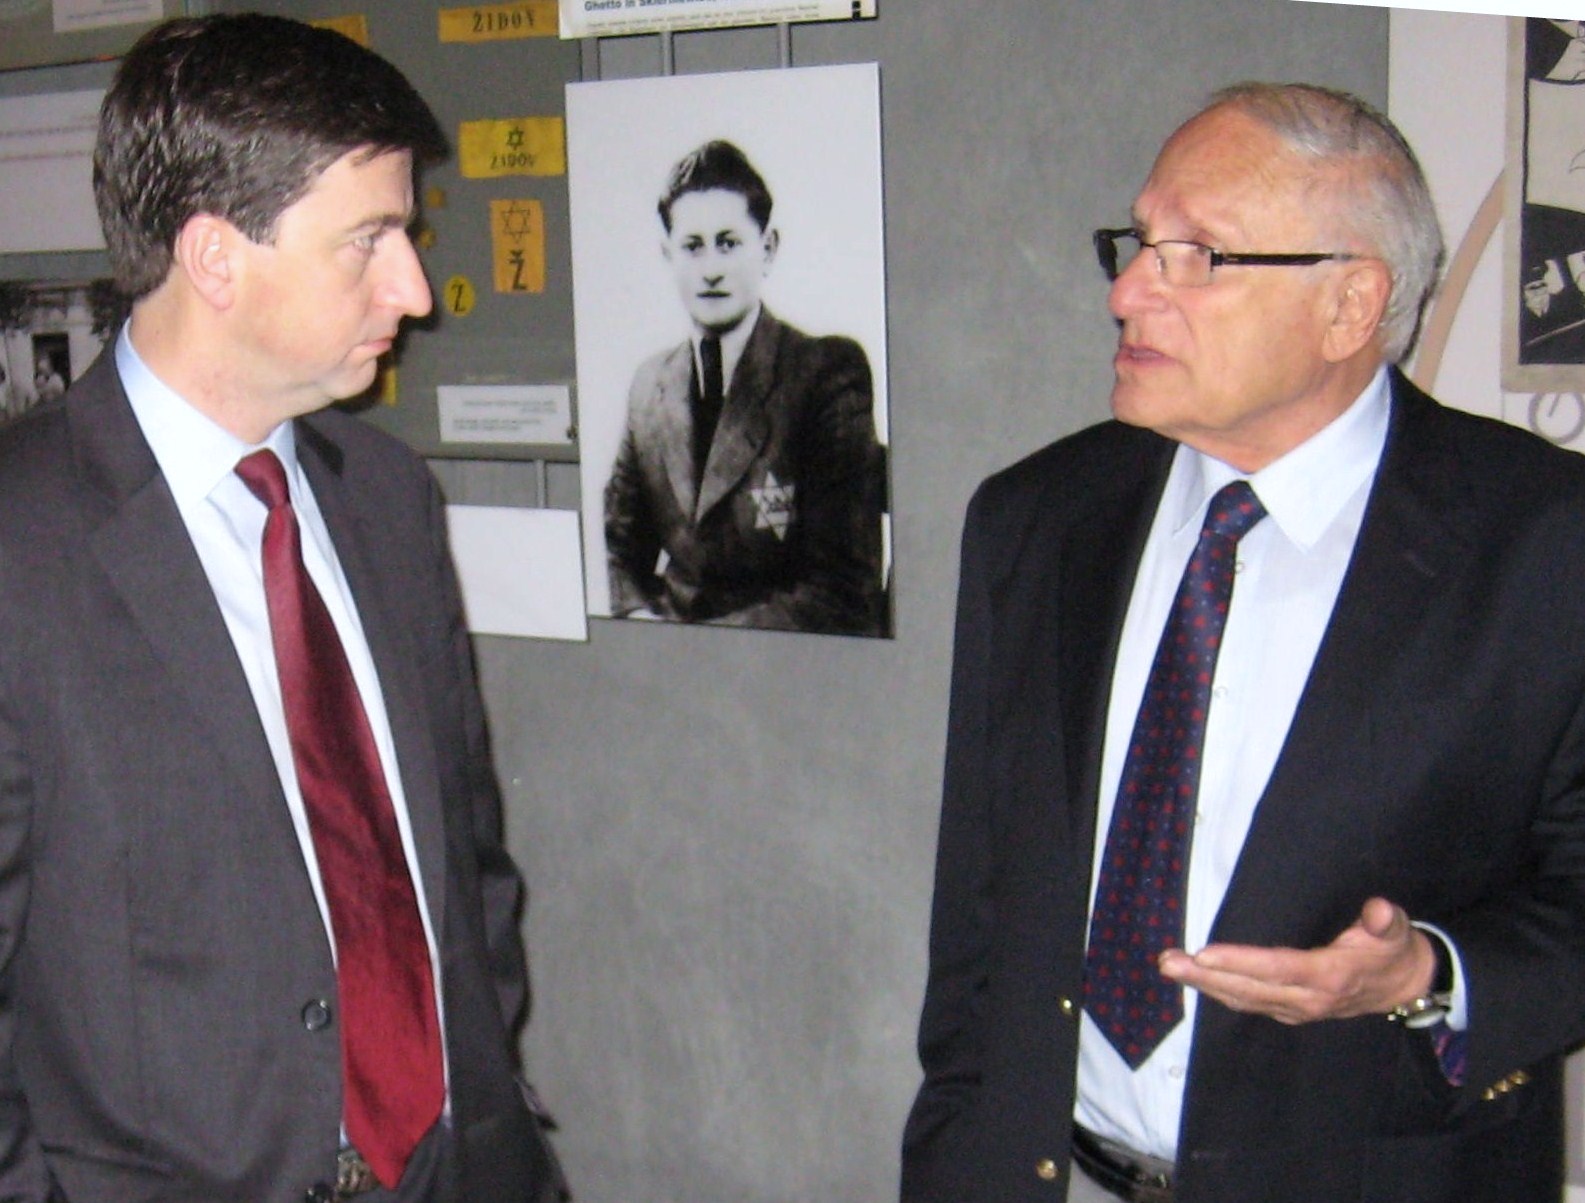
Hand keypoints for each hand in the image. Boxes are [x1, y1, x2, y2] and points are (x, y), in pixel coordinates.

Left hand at [1157, 897, 1435, 1024]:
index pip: (1276, 969)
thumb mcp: (1396, 931)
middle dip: (1205, 976)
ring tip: (1169, 966)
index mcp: (1329, 977)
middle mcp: (1307, 999)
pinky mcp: (1289, 1010)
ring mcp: (1296, 1009)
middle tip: (1168, 962)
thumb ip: (1385, 920)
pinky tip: (1195, 978)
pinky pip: (1248, 1002)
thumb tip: (1377, 910)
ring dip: (1204, 985)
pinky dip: (1219, 991)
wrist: (1402, 986)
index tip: (1205, 954)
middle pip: (1249, 989)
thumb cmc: (1391, 950)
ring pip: (1243, 999)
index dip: (1240, 963)